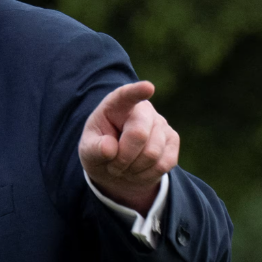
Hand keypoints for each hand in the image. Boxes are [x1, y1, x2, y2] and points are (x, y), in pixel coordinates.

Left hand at [78, 81, 178, 214]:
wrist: (117, 166)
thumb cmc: (100, 150)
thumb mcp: (88, 150)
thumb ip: (94, 149)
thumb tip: (110, 148)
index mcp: (116, 104)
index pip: (126, 95)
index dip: (137, 91)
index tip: (147, 88)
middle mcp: (142, 109)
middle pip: (139, 134)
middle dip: (123, 157)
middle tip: (112, 166)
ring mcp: (161, 123)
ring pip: (152, 153)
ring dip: (133, 168)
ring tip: (123, 167)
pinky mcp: (173, 140)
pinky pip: (164, 163)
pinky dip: (146, 174)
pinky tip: (138, 170)